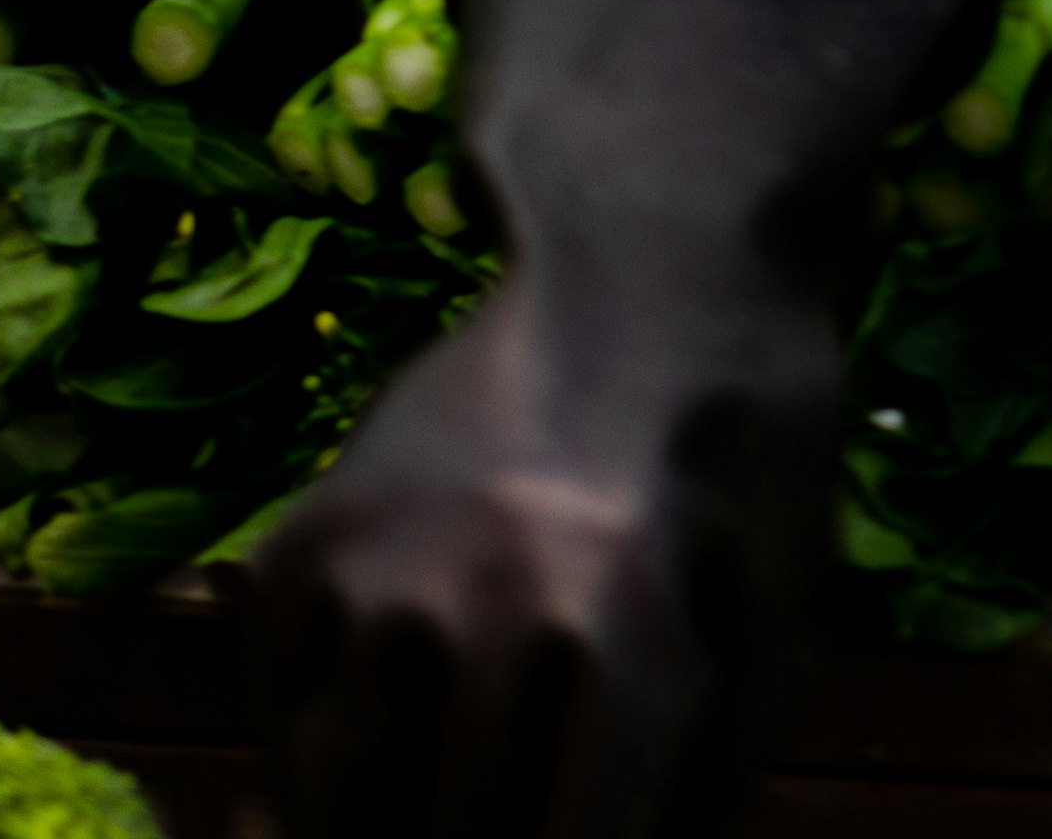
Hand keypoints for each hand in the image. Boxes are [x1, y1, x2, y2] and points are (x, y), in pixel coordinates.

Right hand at [249, 0, 974, 838]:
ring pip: (337, 803)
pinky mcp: (303, 538)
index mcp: (626, 634)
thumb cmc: (736, 472)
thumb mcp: (771, 638)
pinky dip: (317, 752)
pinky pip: (281, 715)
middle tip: (499, 817)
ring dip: (378, 826)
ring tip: (435, 804)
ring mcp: (378, 569)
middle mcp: (489, 603)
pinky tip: (389, 736)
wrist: (646, 268)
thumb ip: (694, 797)